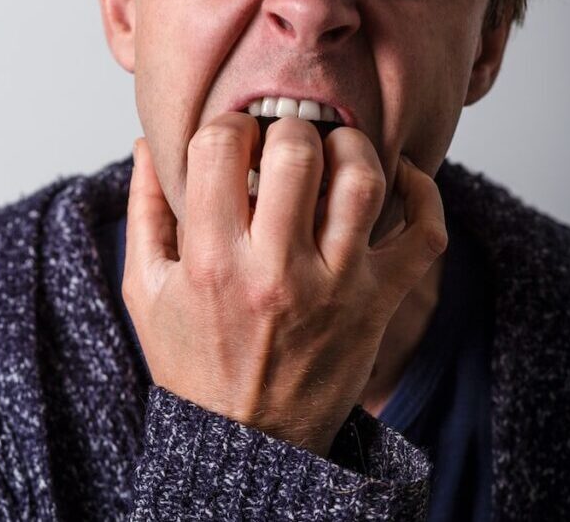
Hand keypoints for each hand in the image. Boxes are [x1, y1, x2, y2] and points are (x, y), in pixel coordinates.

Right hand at [123, 113, 446, 457]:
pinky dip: (423, 193)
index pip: (220, 147)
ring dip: (350, 146)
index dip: (227, 126)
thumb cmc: (195, 361)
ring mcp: (337, 287)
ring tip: (333, 150)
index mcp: (213, 261)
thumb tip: (146, 144)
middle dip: (288, 128)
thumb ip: (145, 210)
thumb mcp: (146, 290)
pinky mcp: (378, 303)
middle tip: (283, 141)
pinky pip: (424, 235)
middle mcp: (278, 270)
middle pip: (297, 152)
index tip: (233, 139)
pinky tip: (400, 175)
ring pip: (362, 181)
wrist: (249, 442)